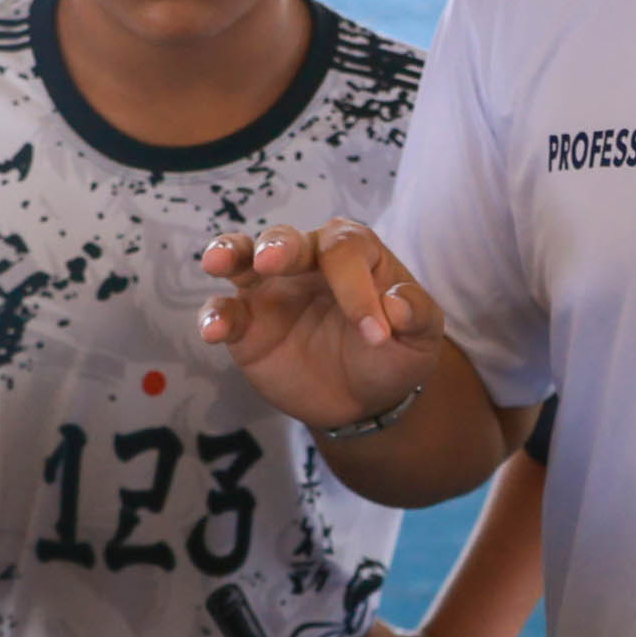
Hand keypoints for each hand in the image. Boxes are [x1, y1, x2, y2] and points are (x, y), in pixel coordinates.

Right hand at [197, 220, 441, 439]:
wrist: (364, 397)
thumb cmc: (393, 352)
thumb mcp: (421, 338)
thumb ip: (418, 316)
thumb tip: (398, 305)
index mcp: (355, 252)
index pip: (346, 251)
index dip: (357, 288)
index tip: (374, 335)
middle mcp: (307, 260)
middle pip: (287, 239)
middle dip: (278, 246)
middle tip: (271, 261)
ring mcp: (271, 288)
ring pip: (243, 256)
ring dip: (229, 253)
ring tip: (219, 263)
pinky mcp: (247, 323)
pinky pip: (224, 311)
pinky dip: (214, 316)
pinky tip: (214, 332)